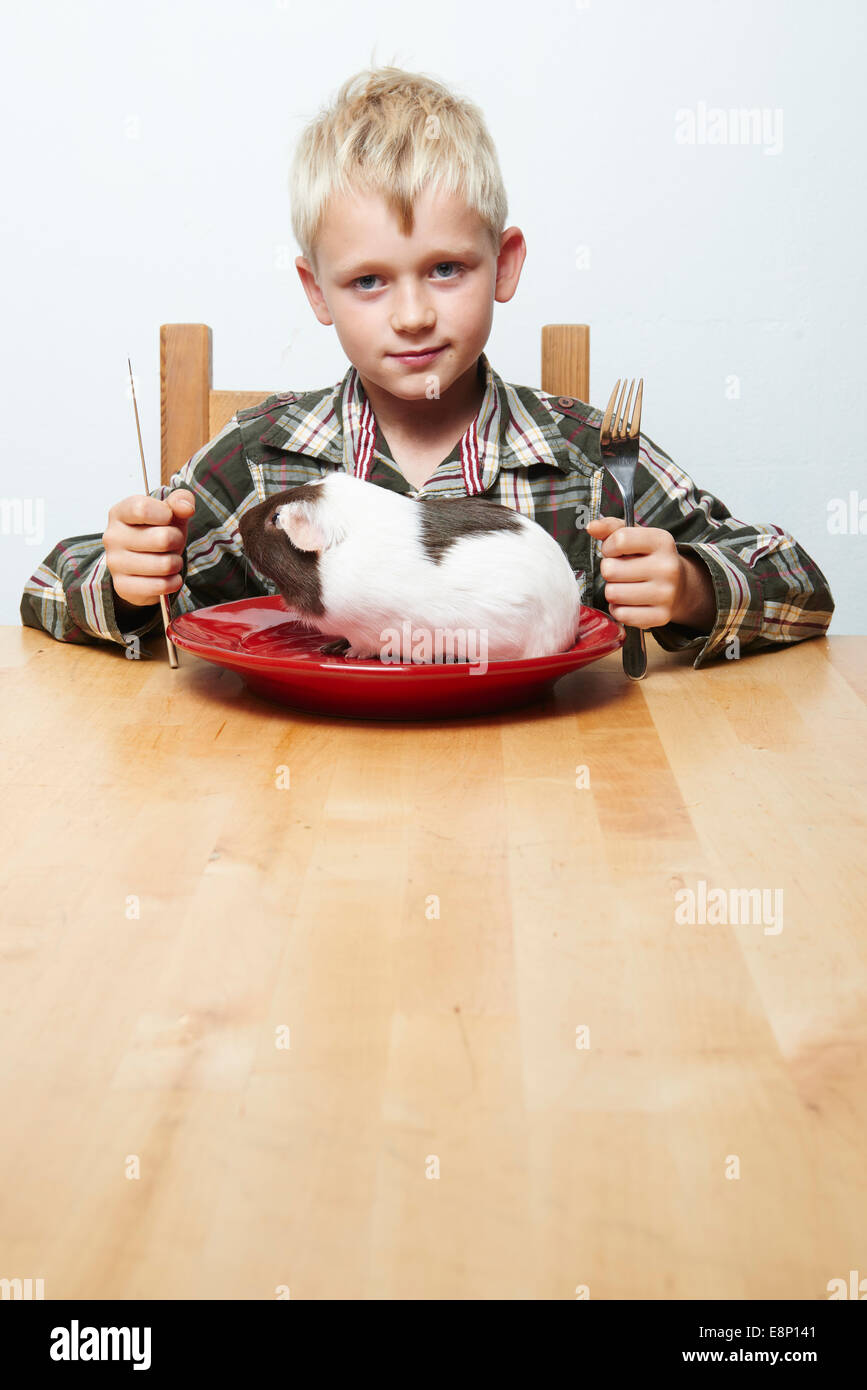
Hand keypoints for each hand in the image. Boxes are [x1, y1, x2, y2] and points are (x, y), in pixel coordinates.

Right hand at [103, 489, 195, 607]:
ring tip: (170, 560)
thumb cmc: (155, 533)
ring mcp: (115, 563)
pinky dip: (173, 582)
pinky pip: (161, 586)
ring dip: (176, 563)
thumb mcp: (169, 513)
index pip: (143, 508)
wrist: (142, 566)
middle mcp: (112, 537)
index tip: (168, 518)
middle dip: (177, 540)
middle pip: (162, 538)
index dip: (166, 514)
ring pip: (165, 564)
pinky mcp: (123, 586)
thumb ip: (180, 500)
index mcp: (120, 513)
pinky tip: (169, 577)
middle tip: (173, 542)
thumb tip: (186, 508)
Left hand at [586, 516, 714, 630]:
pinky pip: (621, 614)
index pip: (619, 540)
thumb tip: (592, 526)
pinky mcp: (661, 616)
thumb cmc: (650, 558)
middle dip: (609, 571)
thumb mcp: (636, 536)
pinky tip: (629, 602)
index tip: (615, 551)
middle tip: (621, 571)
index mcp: (662, 541)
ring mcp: (666, 593)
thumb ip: (611, 528)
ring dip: (612, 591)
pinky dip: (619, 609)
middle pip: (610, 570)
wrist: (681, 587)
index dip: (609, 547)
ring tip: (625, 586)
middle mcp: (668, 567)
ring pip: (613, 594)